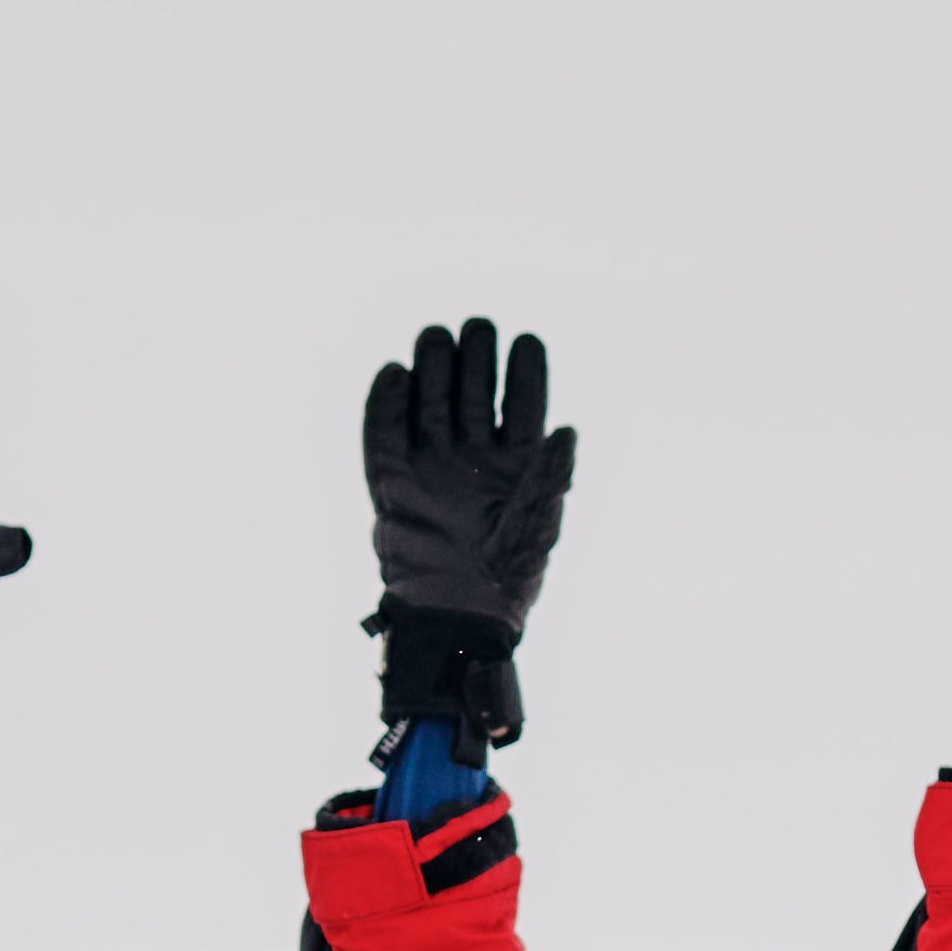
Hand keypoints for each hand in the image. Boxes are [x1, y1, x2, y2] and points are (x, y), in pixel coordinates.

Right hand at [359, 314, 577, 748]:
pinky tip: (395, 373)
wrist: (454, 622)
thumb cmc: (506, 584)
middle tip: (478, 329)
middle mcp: (473, 461)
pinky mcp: (392, 484)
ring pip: (429, 404)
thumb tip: (568, 429)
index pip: (522, 404)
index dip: (525, 372)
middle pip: (472, 393)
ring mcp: (431, 469)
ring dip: (433, 369)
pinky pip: (383, 435)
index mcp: (517, 467)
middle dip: (475, 359)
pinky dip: (386, 403)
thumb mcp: (539, 526)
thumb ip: (551, 476)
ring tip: (438, 337)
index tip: (526, 341)